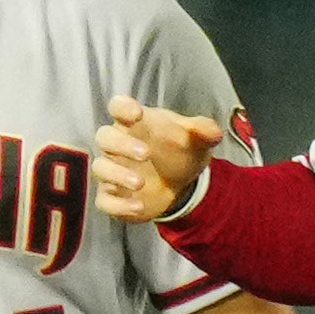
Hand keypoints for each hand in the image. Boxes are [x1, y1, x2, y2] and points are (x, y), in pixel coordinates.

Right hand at [92, 93, 222, 224]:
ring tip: (140, 183)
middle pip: (104, 137)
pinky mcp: (113, 196)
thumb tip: (214, 132)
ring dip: (117, 175)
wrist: (181, 182)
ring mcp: (113, 170)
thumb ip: (204, 131)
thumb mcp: (197, 138)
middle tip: (146, 154)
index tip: (136, 114)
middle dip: (122, 144)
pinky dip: (118, 205)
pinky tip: (138, 206)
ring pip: (100, 168)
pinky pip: (105, 201)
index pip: (118, 106)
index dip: (122, 107)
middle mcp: (118, 144)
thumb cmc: (181, 150)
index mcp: (134, 122)